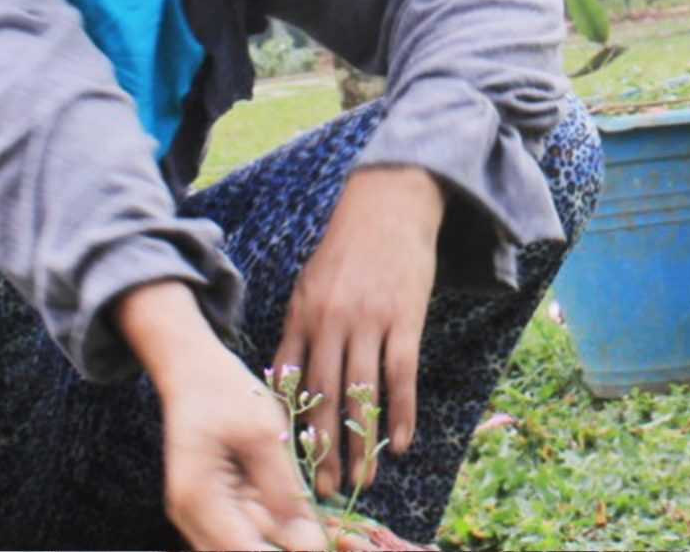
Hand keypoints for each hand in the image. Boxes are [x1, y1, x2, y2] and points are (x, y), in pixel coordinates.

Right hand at [117, 280, 323, 550]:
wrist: (193, 370)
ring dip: (291, 541)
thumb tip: (311, 541)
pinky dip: (282, 527)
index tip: (331, 545)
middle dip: (293, 548)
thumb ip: (283, 489)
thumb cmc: (225, 391)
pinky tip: (322, 524)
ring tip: (346, 536)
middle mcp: (194, 516)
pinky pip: (251, 528)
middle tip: (348, 541)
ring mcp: (202, 513)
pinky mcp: (217, 505)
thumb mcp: (262, 434)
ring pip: (251, 545)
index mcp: (199, 500)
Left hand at [272, 165, 443, 498]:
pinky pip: (401, 376)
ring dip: (362, 443)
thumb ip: (298, 330)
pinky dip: (402, 413)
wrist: (389, 201)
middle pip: (323, 399)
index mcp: (301, 315)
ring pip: (362, 395)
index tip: (287, 461)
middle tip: (322, 489)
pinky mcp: (404, 319)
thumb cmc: (348, 246)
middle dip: (321, 449)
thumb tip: (285, 377)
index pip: (290, 382)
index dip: (289, 425)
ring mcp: (368, 321)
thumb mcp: (309, 284)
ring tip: (363, 478)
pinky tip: (402, 442)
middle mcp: (330, 322)